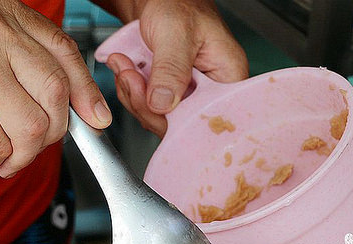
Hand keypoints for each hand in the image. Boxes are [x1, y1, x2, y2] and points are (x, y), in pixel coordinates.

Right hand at [0, 0, 111, 176]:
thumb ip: (23, 65)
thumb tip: (83, 109)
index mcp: (0, 11)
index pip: (63, 52)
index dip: (86, 91)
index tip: (97, 118)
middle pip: (56, 96)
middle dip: (47, 134)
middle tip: (23, 146)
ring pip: (33, 129)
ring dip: (16, 153)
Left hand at [103, 0, 247, 136]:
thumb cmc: (179, 3)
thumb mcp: (177, 32)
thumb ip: (171, 68)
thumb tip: (162, 103)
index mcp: (226, 79)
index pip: (206, 119)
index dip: (176, 119)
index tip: (152, 101)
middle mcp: (209, 93)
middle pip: (178, 123)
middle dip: (146, 103)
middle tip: (130, 76)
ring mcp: (187, 96)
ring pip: (158, 117)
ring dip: (134, 96)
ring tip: (125, 67)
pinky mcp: (168, 96)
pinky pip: (147, 107)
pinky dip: (132, 92)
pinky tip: (127, 72)